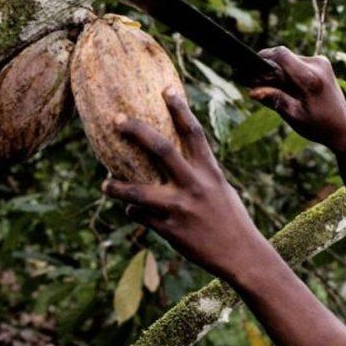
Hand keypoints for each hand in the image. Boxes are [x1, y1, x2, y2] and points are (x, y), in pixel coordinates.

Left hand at [102, 89, 271, 281]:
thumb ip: (198, 173)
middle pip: (162, 150)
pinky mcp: (171, 231)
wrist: (241, 255)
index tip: (166, 89)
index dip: (180, 109)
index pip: (193, 133)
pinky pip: (142, 217)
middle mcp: (194, 186)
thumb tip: (173, 160)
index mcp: (210, 172)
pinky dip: (135, 212)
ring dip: (118, 187)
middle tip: (116, 119)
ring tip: (105, 184)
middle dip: (137, 132)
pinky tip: (132, 211)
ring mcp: (181, 208)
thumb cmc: (229, 219)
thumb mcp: (219, 189)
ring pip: (139, 193)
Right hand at [250, 47, 345, 154]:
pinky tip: (289, 87)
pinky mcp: (323, 62)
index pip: (281, 55)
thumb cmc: (318, 125)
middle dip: (270, 68)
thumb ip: (274, 100)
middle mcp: (318, 65)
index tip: (251, 66)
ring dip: (280, 71)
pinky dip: (290, 71)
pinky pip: (298, 62)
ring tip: (275, 89)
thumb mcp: (294, 116)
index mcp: (310, 79)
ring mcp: (322, 62)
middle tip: (259, 84)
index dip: (263, 57)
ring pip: (290, 59)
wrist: (343, 126)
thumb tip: (251, 91)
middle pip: (284, 57)